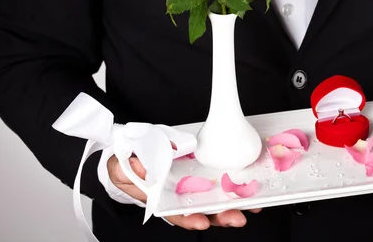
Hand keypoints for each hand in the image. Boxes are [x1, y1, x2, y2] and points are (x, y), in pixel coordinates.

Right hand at [107, 155, 260, 229]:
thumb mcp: (121, 166)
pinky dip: (236, 186)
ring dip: (234, 204)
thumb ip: (129, 169)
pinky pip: (220, 181)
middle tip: (237, 217)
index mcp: (160, 199)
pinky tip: (251, 187)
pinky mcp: (202, 173)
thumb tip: (143, 168)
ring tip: (252, 206)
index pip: (176, 214)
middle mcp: (180, 196)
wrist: (131, 151)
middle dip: (221, 216)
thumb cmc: (126, 163)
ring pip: (215, 199)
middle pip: (202, 211)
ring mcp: (192, 186)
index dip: (189, 219)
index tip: (201, 222)